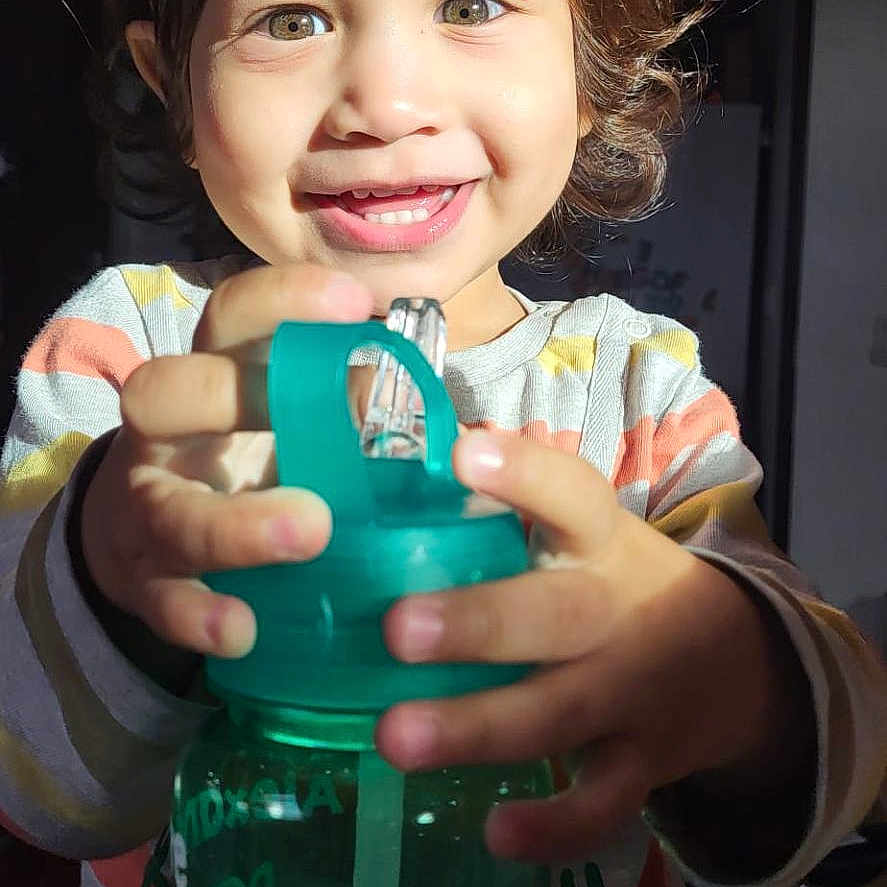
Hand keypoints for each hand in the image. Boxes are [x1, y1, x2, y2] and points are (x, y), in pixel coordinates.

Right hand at [82, 264, 372, 656]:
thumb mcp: (284, 426)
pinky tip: (242, 630)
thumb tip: (432, 407)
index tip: (354, 302)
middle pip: (163, 393)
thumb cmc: (242, 465)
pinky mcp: (145, 581)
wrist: (140, 538)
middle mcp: (167, 435)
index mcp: (212, 379)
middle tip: (316, 420)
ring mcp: (147, 509)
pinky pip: (162, 599)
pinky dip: (199, 614)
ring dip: (237, 525)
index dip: (283, 300)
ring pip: (168, 509)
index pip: (231, 317)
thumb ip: (343, 412)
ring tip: (311, 532)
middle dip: (228, 399)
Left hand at [376, 431, 809, 861]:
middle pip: (555, 614)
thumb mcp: (591, 537)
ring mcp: (633, 693)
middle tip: (400, 628)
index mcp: (604, 543)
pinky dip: (554, 826)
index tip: (463, 454)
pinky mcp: (642, 762)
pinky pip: (600, 802)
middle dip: (482, 623)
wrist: (733, 660)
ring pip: (558, 712)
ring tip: (397, 737)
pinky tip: (494, 833)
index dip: (523, 475)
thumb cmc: (622, 584)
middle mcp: (619, 612)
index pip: (571, 494)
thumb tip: (410, 473)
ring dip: (479, 728)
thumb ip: (518, 515)